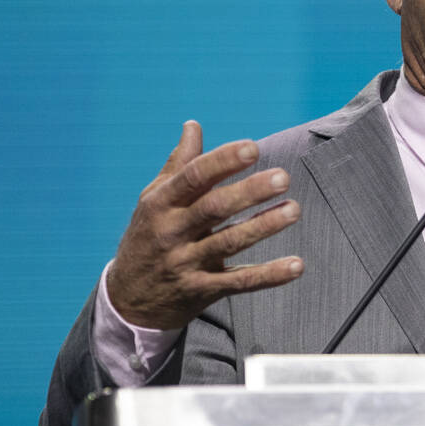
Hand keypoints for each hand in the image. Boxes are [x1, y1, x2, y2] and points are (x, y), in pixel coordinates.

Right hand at [106, 121, 303, 328]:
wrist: (127, 300)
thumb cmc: (148, 237)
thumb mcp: (154, 199)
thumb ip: (180, 163)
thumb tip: (193, 125)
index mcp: (161, 203)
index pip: (193, 177)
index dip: (222, 161)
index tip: (253, 147)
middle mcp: (172, 232)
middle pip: (214, 208)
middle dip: (249, 192)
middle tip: (283, 177)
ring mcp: (186, 263)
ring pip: (229, 242)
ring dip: (263, 226)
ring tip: (294, 210)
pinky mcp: (202, 291)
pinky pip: (239, 282)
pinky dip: (269, 275)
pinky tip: (296, 265)